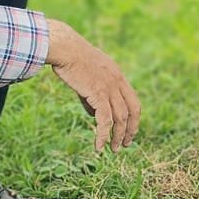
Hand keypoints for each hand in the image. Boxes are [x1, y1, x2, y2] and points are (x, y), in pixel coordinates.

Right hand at [44, 20, 140, 150]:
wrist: (65, 48)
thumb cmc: (71, 59)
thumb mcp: (88, 76)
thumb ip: (93, 95)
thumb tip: (92, 114)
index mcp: (118, 76)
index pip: (134, 101)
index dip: (134, 119)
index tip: (128, 131)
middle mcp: (118, 82)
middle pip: (132, 112)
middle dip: (130, 130)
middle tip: (124, 145)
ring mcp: (109, 88)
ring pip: (120, 118)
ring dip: (117, 136)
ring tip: (113, 149)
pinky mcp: (98, 93)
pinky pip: (104, 120)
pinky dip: (103, 135)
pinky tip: (99, 146)